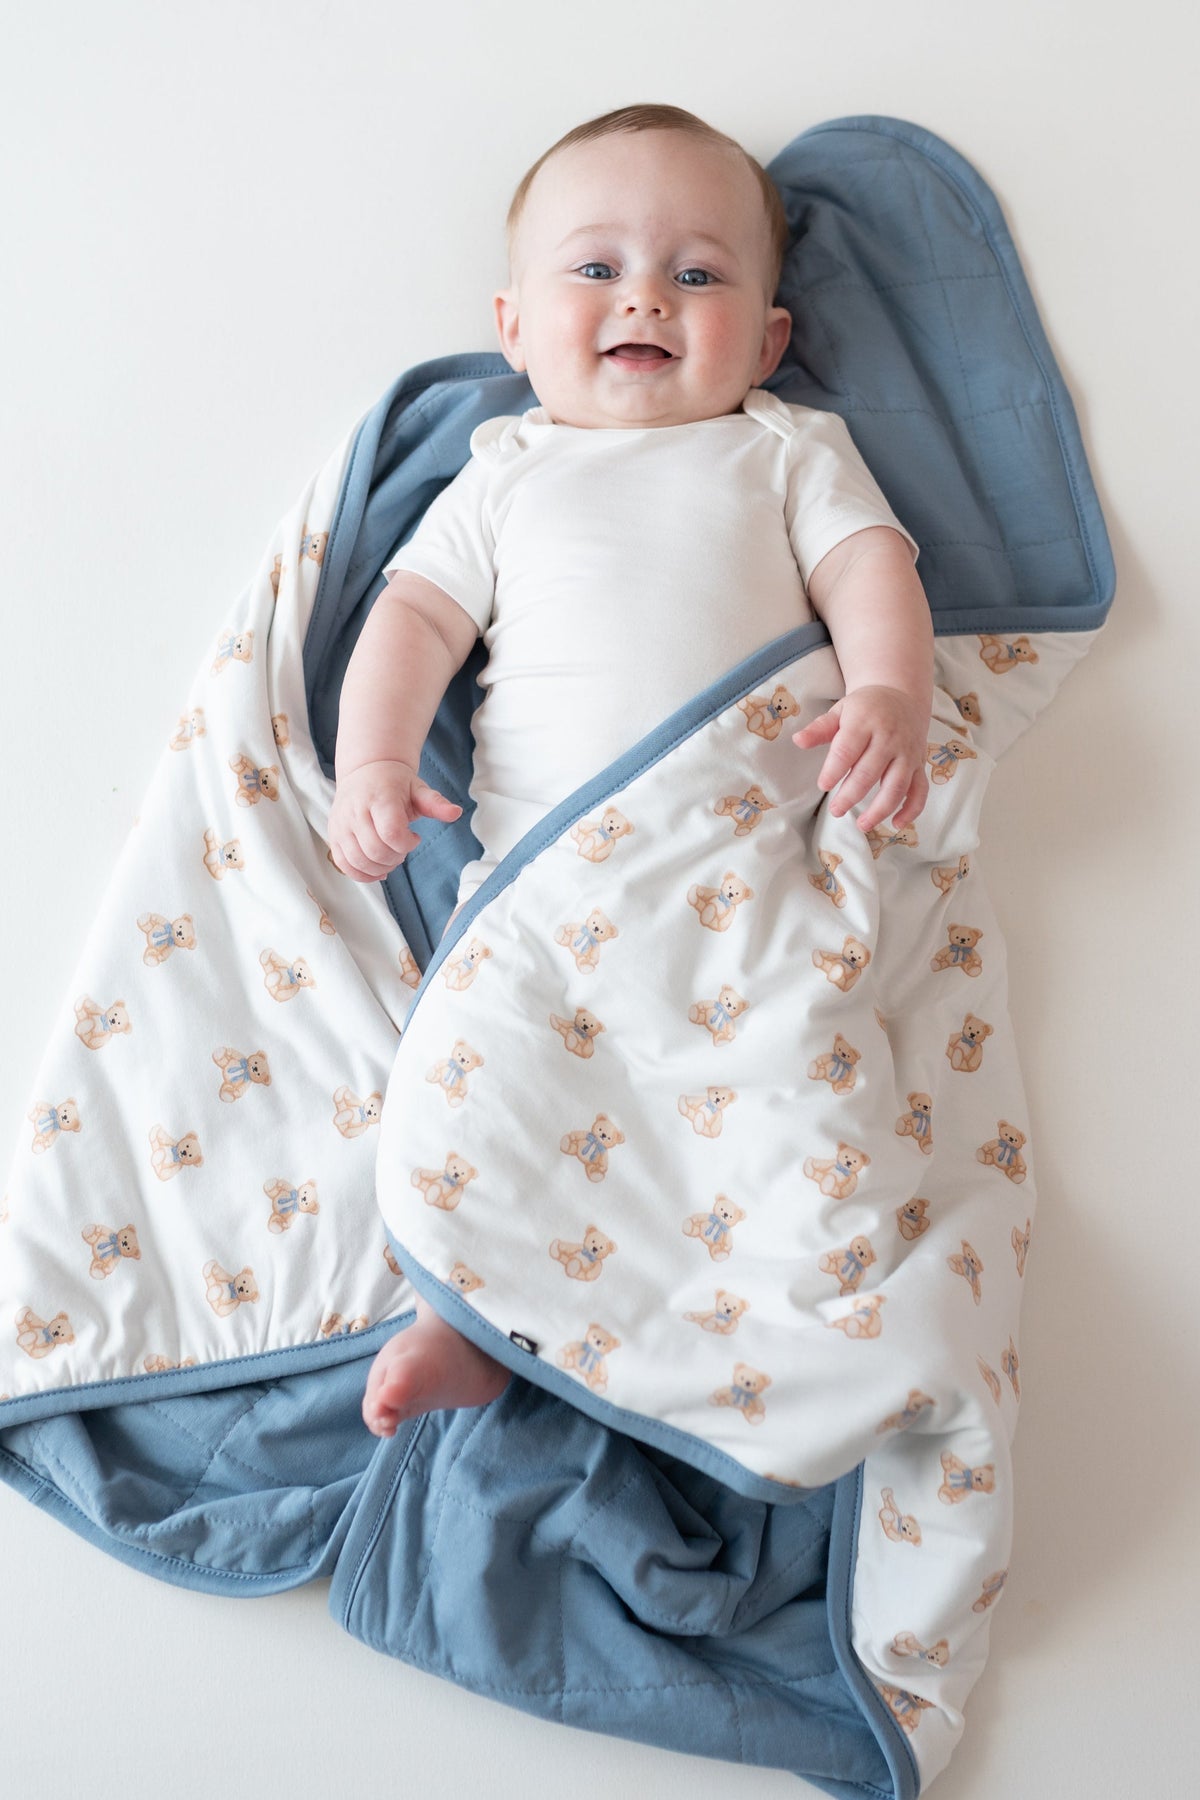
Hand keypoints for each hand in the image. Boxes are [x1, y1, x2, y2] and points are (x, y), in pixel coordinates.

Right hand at [328, 759, 461, 880]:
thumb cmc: (394, 783)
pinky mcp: (333, 835)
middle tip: (402, 848)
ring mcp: (341, 824)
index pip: (391, 833)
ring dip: (379, 867)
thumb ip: (435, 803)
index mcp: (379, 798)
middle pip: (375, 851)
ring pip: (358, 861)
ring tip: (390, 856)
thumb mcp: (418, 788)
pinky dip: (361, 874)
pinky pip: (343, 865)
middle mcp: (355, 811)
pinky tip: (377, 868)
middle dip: (395, 857)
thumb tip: (455, 812)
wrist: (365, 771)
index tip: (414, 837)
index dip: (407, 843)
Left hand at [792, 685, 928, 832]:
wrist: (902, 695)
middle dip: (851, 794)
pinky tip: (896, 825)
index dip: (834, 770)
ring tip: (862, 824)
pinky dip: (911, 810)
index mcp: (866, 722)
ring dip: (880, 809)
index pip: (848, 749)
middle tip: (835, 810)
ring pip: (896, 785)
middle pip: (870, 771)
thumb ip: (819, 728)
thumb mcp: (841, 711)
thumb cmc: (865, 708)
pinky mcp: (919, 765)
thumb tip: (798, 741)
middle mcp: (890, 738)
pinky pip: (920, 790)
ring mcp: (907, 753)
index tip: (823, 785)